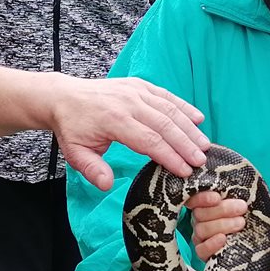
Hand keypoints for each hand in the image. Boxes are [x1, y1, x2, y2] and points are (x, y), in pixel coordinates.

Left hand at [48, 76, 205, 189]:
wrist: (64, 97)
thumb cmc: (73, 128)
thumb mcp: (75, 153)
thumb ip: (92, 169)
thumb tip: (107, 185)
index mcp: (114, 120)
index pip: (149, 141)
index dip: (169, 157)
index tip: (185, 172)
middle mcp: (129, 103)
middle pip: (165, 125)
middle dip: (186, 145)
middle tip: (202, 161)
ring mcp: (136, 91)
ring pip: (169, 109)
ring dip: (189, 127)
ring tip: (205, 145)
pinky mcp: (139, 85)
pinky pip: (166, 95)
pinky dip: (183, 106)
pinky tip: (198, 118)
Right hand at [188, 190, 247, 262]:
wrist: (256, 244)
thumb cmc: (248, 218)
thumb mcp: (242, 204)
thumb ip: (235, 195)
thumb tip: (239, 185)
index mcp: (205, 205)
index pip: (195, 199)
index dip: (202, 198)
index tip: (217, 197)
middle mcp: (199, 220)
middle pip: (200, 214)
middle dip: (222, 210)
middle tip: (242, 207)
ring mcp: (200, 237)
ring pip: (201, 230)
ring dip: (222, 225)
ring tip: (240, 223)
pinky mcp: (203, 253)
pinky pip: (201, 250)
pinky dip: (211, 244)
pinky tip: (223, 238)